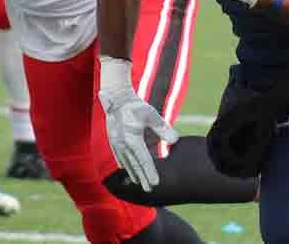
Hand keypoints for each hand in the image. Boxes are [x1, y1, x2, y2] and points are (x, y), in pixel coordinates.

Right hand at [98, 56, 177, 190]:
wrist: (117, 98)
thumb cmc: (136, 106)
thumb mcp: (152, 115)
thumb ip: (163, 129)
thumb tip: (175, 139)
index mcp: (133, 140)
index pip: (144, 160)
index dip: (150, 172)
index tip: (155, 183)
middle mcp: (123, 144)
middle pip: (135, 165)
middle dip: (143, 178)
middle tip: (150, 190)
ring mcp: (116, 144)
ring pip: (126, 163)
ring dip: (133, 173)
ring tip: (140, 183)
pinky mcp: (113, 141)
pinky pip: (119, 157)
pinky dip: (124, 165)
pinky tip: (127, 170)